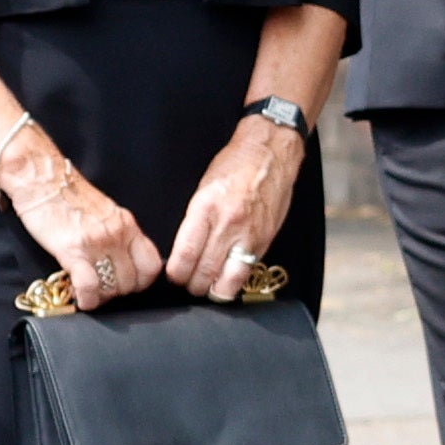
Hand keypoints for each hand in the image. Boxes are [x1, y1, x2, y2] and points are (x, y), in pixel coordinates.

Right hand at [0, 134, 160, 306]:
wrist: (42, 179)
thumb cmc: (69, 197)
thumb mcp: (106, 213)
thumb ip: (119, 236)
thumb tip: (124, 262)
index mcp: (128, 225)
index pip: (152, 264)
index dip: (142, 282)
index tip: (128, 285)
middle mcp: (117, 234)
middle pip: (132, 281)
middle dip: (117, 293)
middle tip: (102, 291)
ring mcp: (97, 243)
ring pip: (113, 287)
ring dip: (101, 297)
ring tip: (89, 293)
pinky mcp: (73, 250)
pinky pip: (89, 286)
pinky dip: (87, 299)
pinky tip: (81, 299)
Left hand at [164, 111, 307, 301]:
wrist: (270, 153)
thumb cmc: (233, 167)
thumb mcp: (203, 190)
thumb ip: (195, 222)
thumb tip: (183, 252)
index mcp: (206, 208)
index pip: (185, 255)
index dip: (176, 274)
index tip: (174, 275)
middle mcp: (228, 224)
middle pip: (204, 273)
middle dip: (192, 285)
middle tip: (189, 283)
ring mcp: (249, 235)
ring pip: (228, 282)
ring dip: (215, 291)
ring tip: (209, 286)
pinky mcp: (265, 241)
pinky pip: (247, 272)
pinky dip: (234, 280)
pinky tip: (227, 277)